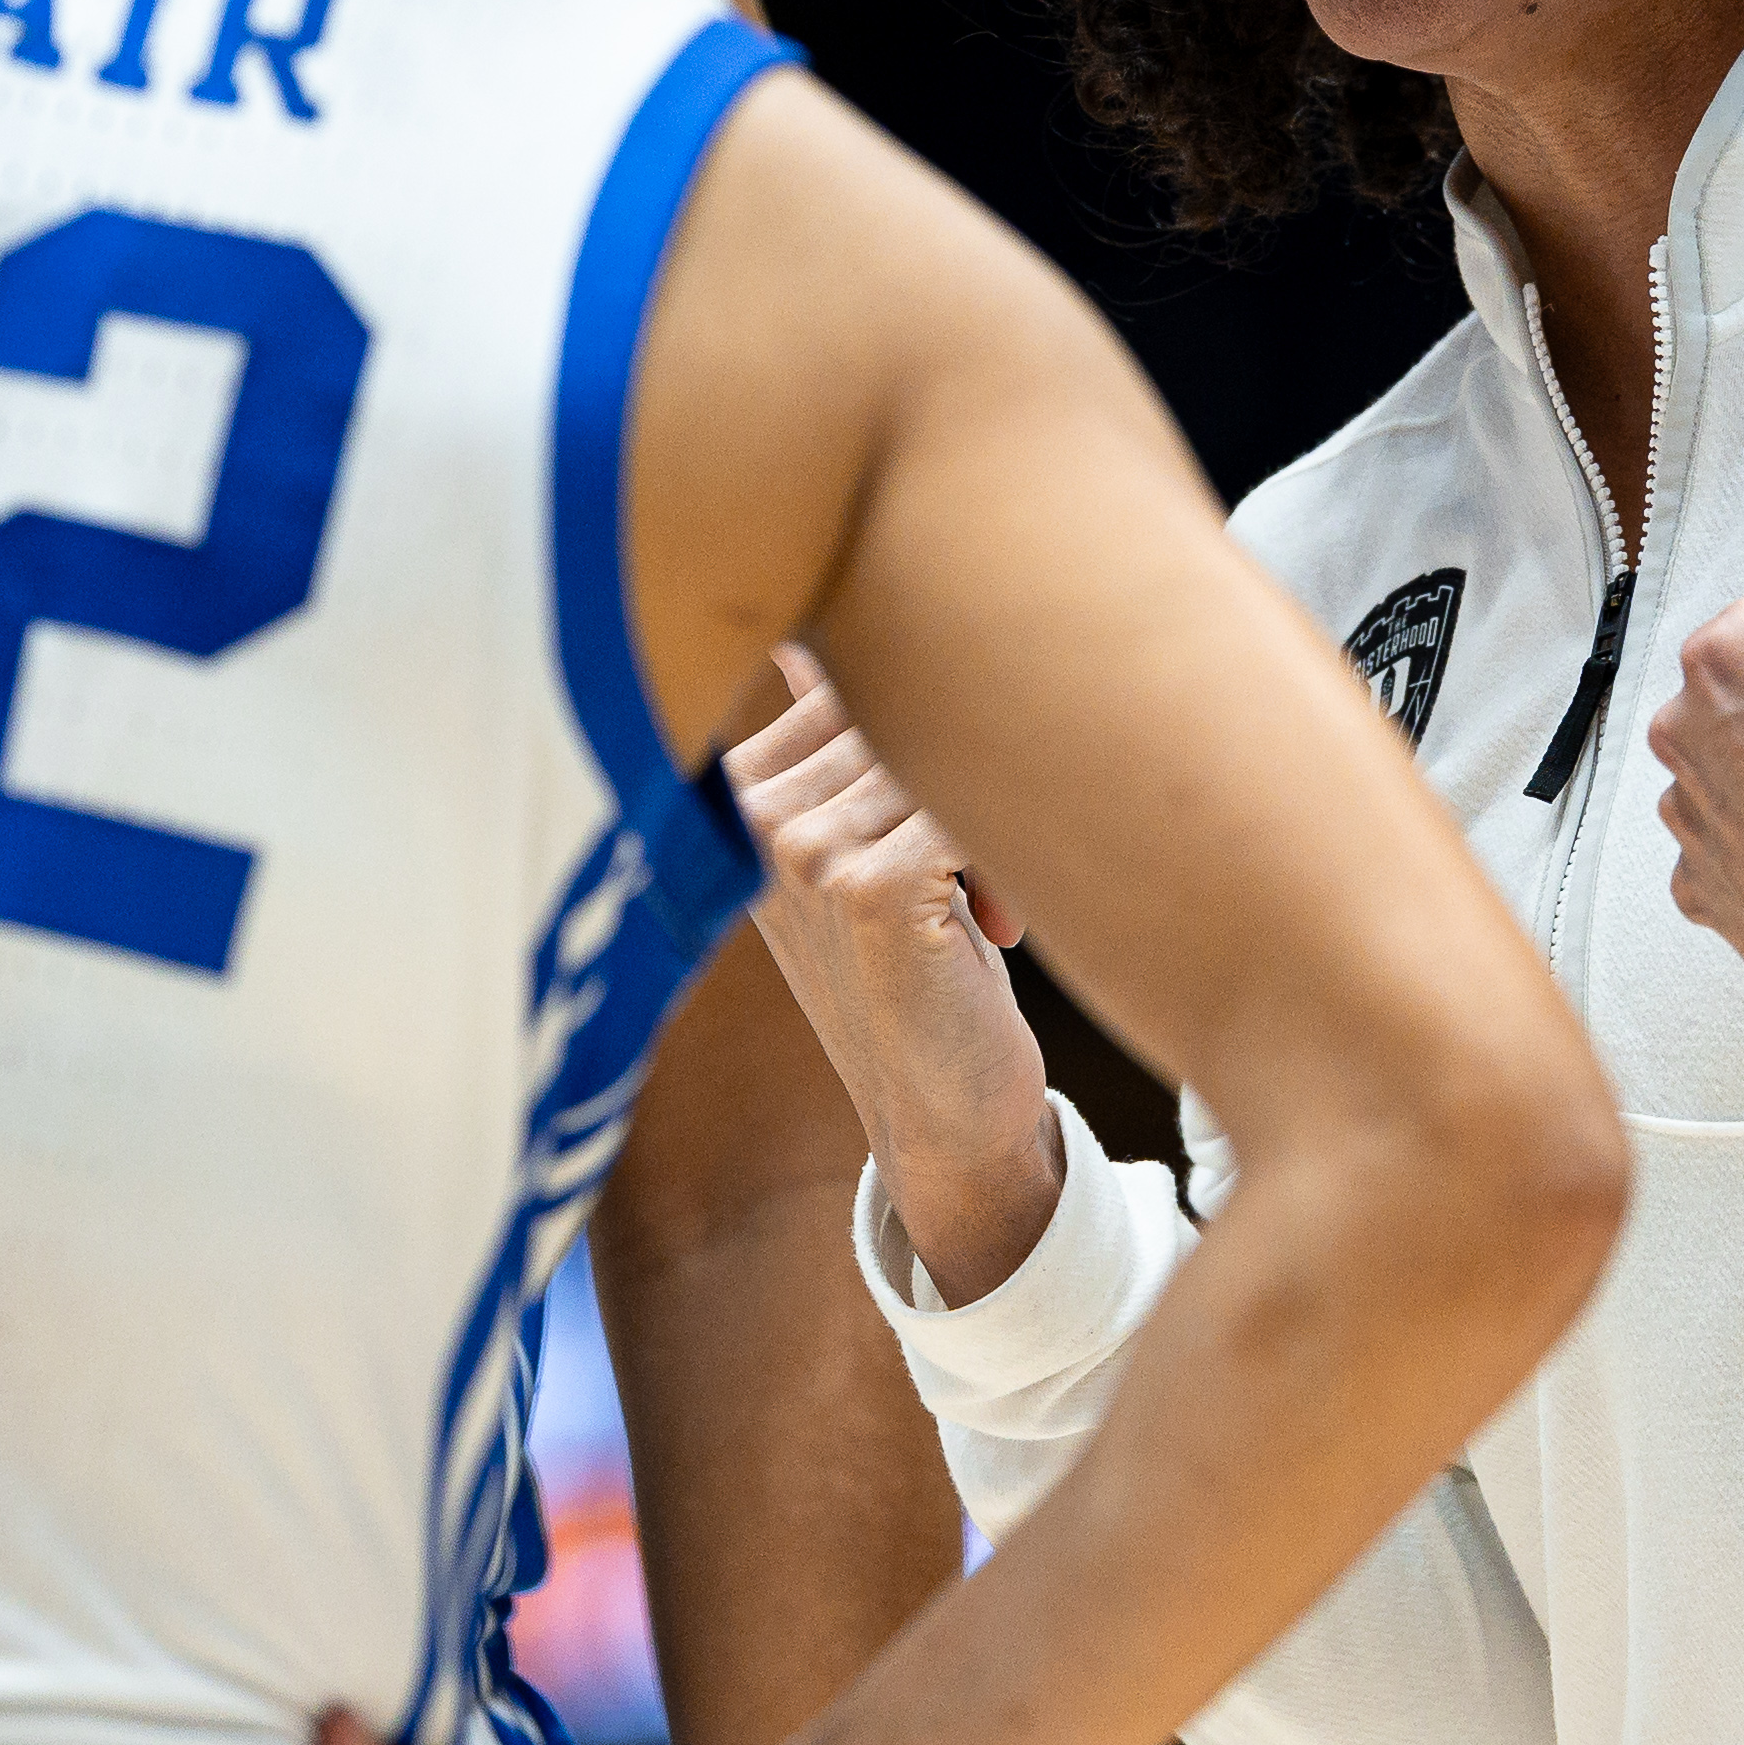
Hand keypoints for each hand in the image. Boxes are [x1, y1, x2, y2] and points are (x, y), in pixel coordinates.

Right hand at [722, 648, 1059, 1301]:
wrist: (946, 1116)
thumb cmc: (920, 968)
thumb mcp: (865, 843)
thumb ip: (832, 738)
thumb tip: (810, 628)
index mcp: (736, 794)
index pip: (862, 682)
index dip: (922, 741)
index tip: (929, 830)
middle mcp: (753, 815)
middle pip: (910, 714)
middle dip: (966, 784)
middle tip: (979, 884)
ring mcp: (802, 849)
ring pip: (950, 759)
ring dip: (995, 827)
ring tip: (985, 914)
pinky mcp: (869, 888)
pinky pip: (976, 808)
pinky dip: (1007, 858)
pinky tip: (993, 928)